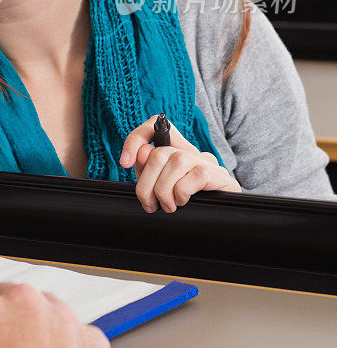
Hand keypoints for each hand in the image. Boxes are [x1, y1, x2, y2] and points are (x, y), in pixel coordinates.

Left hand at [120, 115, 240, 212]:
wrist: (221, 222)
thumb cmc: (189, 206)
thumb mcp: (162, 188)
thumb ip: (148, 170)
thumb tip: (139, 154)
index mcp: (174, 152)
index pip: (155, 125)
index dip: (136, 138)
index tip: (125, 162)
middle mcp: (190, 152)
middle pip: (159, 152)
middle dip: (146, 183)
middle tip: (149, 204)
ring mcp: (206, 162)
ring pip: (176, 162)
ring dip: (164, 190)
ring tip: (168, 206)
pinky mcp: (219, 175)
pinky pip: (195, 176)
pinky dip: (183, 192)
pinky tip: (184, 202)